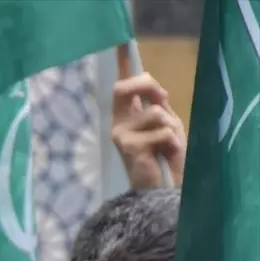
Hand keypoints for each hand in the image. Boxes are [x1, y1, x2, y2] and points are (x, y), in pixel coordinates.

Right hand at [111, 71, 185, 188]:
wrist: (161, 188)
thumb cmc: (163, 157)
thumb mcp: (164, 123)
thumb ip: (156, 105)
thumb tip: (153, 89)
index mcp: (125, 114)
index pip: (121, 85)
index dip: (120, 64)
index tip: (120, 42)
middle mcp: (117, 122)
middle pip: (125, 87)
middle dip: (148, 86)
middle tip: (163, 98)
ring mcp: (119, 134)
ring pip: (155, 112)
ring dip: (170, 127)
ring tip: (167, 146)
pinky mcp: (128, 147)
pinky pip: (162, 131)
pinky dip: (172, 143)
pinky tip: (165, 156)